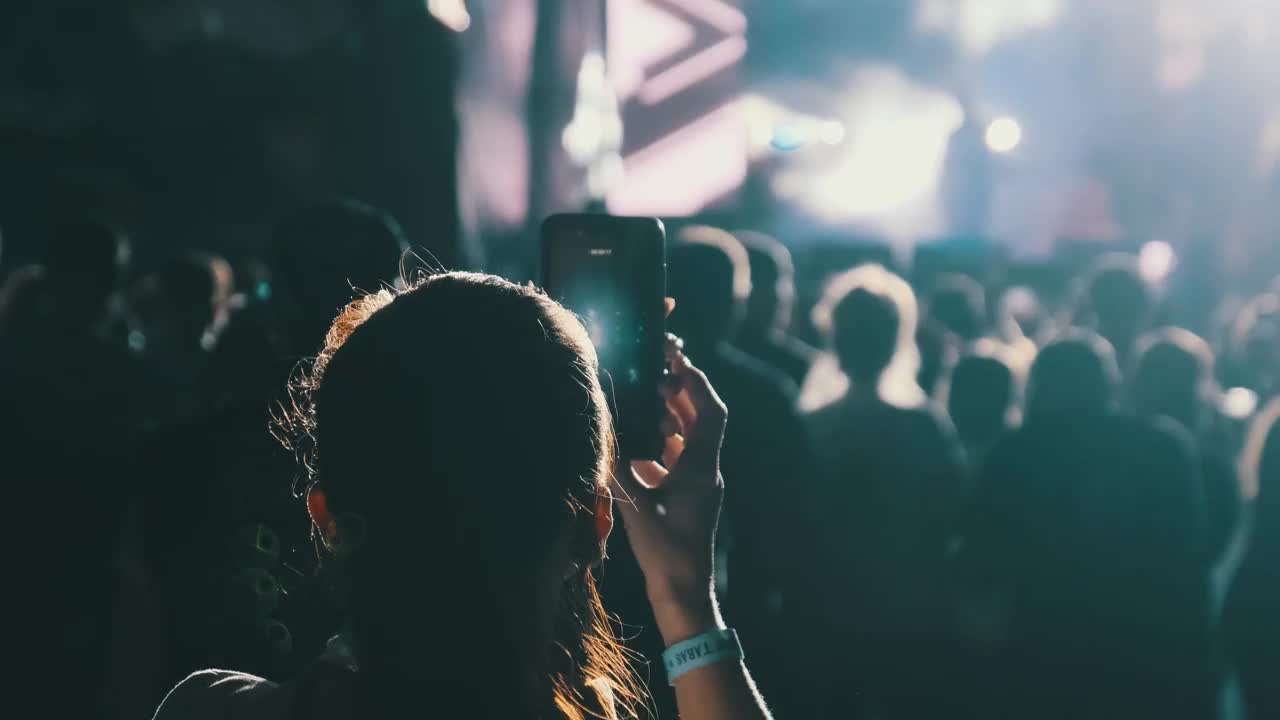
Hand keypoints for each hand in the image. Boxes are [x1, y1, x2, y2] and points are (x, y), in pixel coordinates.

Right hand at [614, 332, 727, 643]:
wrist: (684, 593)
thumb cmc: (665, 553)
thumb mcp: (637, 507)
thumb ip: (621, 468)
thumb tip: (604, 431)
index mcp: (701, 468)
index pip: (710, 411)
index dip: (695, 381)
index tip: (675, 358)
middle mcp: (706, 471)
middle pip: (701, 418)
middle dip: (681, 389)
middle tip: (657, 365)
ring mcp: (699, 484)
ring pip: (690, 437)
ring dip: (672, 414)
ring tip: (647, 394)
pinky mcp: (688, 497)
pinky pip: (679, 458)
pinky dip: (662, 442)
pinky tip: (638, 439)